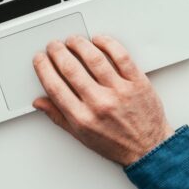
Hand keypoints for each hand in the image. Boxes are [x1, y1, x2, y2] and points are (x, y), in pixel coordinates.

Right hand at [32, 35, 174, 165]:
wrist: (149, 148)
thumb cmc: (116, 143)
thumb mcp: (81, 136)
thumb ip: (59, 116)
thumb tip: (40, 102)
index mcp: (82, 118)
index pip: (55, 86)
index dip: (44, 68)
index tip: (40, 59)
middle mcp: (100, 103)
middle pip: (71, 68)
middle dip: (57, 52)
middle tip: (54, 46)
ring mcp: (119, 91)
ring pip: (94, 58)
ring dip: (79, 44)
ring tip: (73, 40)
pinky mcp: (137, 82)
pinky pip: (121, 56)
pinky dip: (107, 43)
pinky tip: (98, 40)